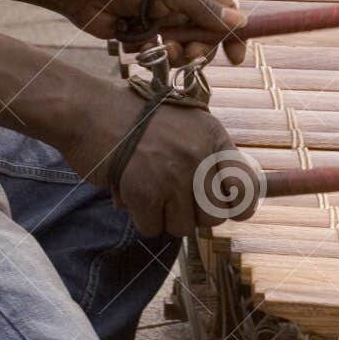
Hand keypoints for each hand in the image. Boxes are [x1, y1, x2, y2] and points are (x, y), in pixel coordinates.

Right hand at [61, 94, 260, 236]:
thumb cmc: (137, 120)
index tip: (227, 208)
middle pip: (215, 217)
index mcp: (214, 137)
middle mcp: (199, 155)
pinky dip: (140, 217)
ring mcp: (173, 173)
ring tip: (148, 189)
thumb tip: (242, 206)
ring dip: (164, 217)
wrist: (90, 111)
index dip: (240, 206)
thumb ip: (211, 158)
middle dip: (193, 214)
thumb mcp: (187, 126)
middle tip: (172, 198)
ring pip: (184, 227)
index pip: (248, 188)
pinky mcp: (144, 191)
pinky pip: (152, 228)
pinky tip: (131, 192)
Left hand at [65, 0, 246, 64]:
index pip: (223, 10)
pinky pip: (160, 53)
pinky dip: (156, 55)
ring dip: (177, 54)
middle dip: (199, 48)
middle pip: (205, 34)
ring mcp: (162, 19)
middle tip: (190, 55)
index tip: (236, 57)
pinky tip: (145, 49)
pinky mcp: (144, 35)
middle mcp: (180, 1)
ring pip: (183, 47)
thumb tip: (240, 22)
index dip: (231, 33)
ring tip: (163, 50)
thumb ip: (207, 10)